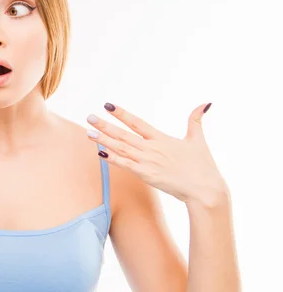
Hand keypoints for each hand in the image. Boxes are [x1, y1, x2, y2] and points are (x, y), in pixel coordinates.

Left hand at [86, 102, 227, 205]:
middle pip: (124, 134)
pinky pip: (126, 165)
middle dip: (105, 126)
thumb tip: (205, 103)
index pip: (137, 122)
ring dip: (104, 140)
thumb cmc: (203, 167)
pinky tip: (100, 153)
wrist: (205, 191)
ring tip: (88, 132)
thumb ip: (196, 121)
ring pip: (121, 148)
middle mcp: (152, 148)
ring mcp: (148, 162)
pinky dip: (112, 159)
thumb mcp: (198, 140)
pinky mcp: (147, 175)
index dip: (121, 113)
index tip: (107, 105)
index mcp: (162, 139)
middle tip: (89, 117)